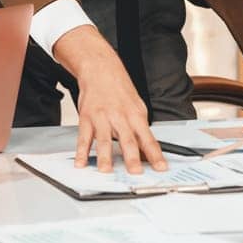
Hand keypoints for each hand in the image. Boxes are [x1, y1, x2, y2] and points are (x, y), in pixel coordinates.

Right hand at [54, 25, 166, 173]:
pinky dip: (81, 151)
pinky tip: (81, 162)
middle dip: (132, 158)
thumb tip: (148, 152)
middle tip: (135, 173)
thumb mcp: (136, 107)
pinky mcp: (87, 117)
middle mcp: (120, 117)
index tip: (161, 168)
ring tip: (106, 171)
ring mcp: (103, 117)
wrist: (101, 69)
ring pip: (105, 139)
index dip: (155, 154)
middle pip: (128, 140)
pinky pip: (84, 137)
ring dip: (105, 156)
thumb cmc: (120, 90)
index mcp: (136, 116)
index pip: (148, 139)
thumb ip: (140, 130)